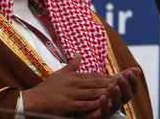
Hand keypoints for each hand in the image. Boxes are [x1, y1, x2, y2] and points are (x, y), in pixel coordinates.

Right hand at [22, 54, 140, 118]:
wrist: (31, 100)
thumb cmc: (47, 88)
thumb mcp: (60, 73)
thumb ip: (72, 65)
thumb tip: (79, 54)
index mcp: (75, 76)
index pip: (96, 76)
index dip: (110, 75)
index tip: (123, 75)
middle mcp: (75, 83)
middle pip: (98, 82)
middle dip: (114, 81)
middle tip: (127, 80)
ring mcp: (72, 94)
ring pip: (93, 92)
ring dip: (107, 91)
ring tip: (120, 90)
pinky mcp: (68, 104)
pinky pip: (84, 105)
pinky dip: (95, 104)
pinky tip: (104, 103)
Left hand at [83, 67, 141, 118]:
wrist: (83, 103)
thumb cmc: (99, 92)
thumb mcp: (111, 82)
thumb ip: (122, 76)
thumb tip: (138, 69)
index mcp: (122, 94)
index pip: (133, 89)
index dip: (133, 82)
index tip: (129, 73)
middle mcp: (118, 102)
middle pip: (127, 97)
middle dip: (125, 87)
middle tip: (120, 78)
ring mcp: (110, 109)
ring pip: (116, 105)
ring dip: (115, 95)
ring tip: (111, 85)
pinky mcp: (99, 115)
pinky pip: (104, 112)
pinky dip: (104, 105)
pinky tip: (102, 97)